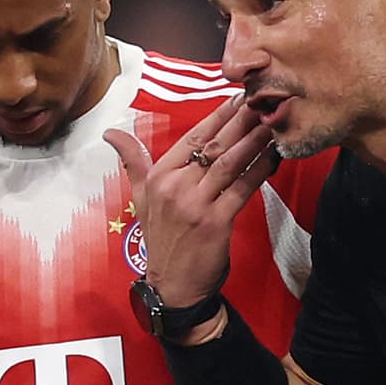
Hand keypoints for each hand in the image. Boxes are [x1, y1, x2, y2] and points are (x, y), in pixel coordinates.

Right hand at [107, 98, 277, 312]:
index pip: (192, 137)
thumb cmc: (161, 240)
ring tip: (272, 120)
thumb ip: (133, 161)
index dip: (217, 115)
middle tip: (263, 98)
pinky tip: (275, 156)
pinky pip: (243, 189)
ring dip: (253, 139)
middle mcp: (175, 187)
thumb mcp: (141, 198)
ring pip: (229, 162)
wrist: (172, 287)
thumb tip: (110, 132)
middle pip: (213, 144)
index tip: (238, 96)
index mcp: (159, 177)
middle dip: (240, 119)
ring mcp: (195, 205)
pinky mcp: (215, 222)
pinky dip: (260, 170)